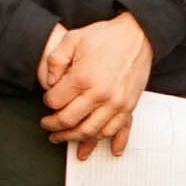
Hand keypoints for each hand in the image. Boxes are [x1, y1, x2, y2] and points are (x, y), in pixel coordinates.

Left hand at [37, 12, 155, 151]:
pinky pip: (118, 130)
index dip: (47, 103)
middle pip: (70, 122)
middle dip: (54, 127)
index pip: (55, 103)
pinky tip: (110, 150)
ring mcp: (116, 103)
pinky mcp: (129, 106)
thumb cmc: (106, 37)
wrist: (137, 35)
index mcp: (83, 78)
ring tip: (64, 138)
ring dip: (75, 139)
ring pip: (91, 132)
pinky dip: (112, 142)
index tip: (48, 100)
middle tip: (48, 126)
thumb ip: (55, 61)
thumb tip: (49, 83)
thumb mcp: (72, 39)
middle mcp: (100, 94)